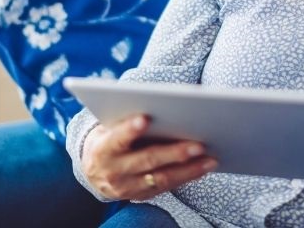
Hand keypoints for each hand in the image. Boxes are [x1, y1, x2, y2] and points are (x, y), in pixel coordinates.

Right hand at [81, 115, 217, 200]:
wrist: (93, 170)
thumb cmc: (109, 137)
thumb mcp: (108, 127)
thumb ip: (127, 121)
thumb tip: (161, 106)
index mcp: (102, 149)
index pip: (117, 138)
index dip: (130, 129)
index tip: (146, 118)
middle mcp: (113, 172)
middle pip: (147, 161)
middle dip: (174, 153)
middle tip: (199, 144)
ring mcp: (126, 188)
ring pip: (161, 178)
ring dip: (189, 170)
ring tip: (211, 159)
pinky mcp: (139, 196)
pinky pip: (166, 187)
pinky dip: (186, 177)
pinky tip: (203, 167)